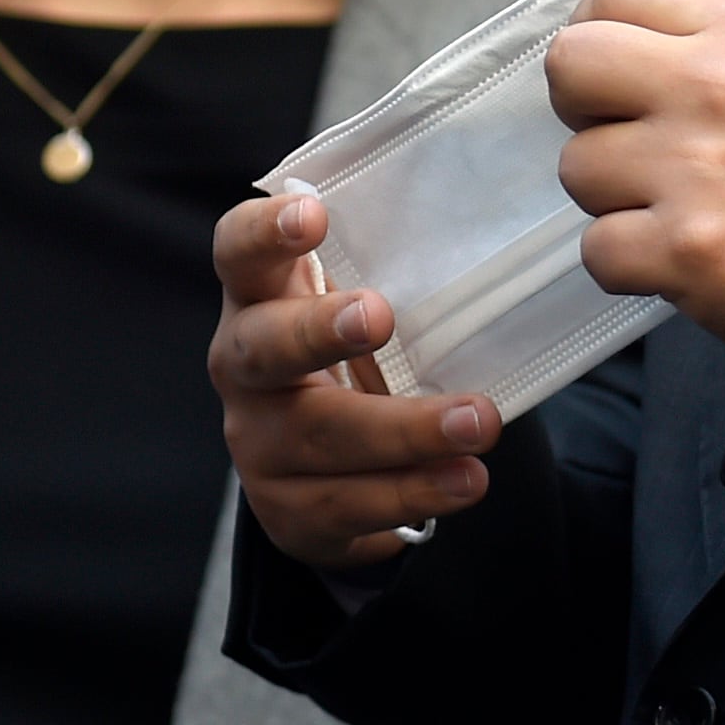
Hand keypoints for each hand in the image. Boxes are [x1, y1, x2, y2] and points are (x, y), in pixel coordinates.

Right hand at [210, 189, 501, 568]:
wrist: (332, 473)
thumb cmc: (355, 361)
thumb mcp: (360, 310)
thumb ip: (392, 274)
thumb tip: (486, 234)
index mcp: (259, 299)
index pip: (238, 253)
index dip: (263, 232)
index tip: (313, 215)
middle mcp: (242, 369)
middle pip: (263, 347)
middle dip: (319, 331)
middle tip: (378, 316)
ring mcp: (257, 443)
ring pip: (319, 436)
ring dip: (405, 430)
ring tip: (477, 424)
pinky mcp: (285, 509)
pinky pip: (345, 505)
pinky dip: (411, 494)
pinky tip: (462, 481)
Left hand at [548, 0, 724, 351]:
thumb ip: (703, 39)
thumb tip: (602, 38)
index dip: (597, 31)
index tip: (611, 72)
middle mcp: (714, 86)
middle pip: (570, 64)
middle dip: (582, 106)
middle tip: (626, 135)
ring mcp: (695, 169)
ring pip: (578, 166)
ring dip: (614, 195)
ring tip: (675, 205)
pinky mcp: (684, 249)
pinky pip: (598, 248)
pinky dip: (629, 263)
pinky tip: (678, 257)